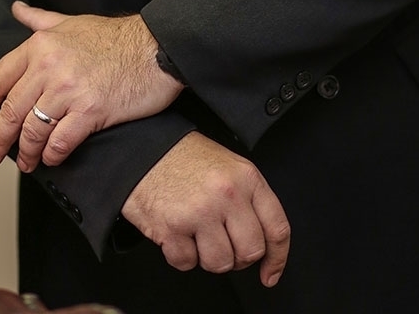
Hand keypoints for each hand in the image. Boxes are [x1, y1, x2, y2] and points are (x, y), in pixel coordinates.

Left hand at [0, 1, 182, 171]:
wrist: (155, 48)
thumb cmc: (115, 37)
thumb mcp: (72, 22)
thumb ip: (40, 19)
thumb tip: (16, 10)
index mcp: (40, 45)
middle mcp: (49, 66)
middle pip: (11, 110)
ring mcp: (69, 89)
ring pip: (32, 130)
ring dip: (26, 153)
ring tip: (27, 163)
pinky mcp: (90, 110)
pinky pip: (60, 141)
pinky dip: (52, 154)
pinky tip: (52, 158)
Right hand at [121, 132, 289, 286]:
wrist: (141, 146)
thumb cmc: (182, 156)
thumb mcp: (226, 165)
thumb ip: (247, 198)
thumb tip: (262, 240)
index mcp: (245, 177)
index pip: (276, 228)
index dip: (277, 258)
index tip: (270, 272)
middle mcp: (226, 194)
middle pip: (250, 252)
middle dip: (237, 256)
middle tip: (222, 244)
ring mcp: (200, 211)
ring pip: (221, 264)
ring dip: (207, 257)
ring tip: (196, 233)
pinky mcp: (172, 227)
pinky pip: (187, 263)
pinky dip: (180, 254)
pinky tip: (176, 231)